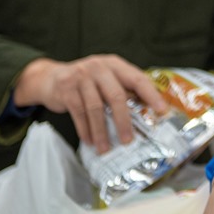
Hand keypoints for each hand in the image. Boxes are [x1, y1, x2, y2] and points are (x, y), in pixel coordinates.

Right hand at [13, 54, 167, 153]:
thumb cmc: (87, 82)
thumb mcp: (107, 79)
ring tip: (105, 148)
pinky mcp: (66, 88)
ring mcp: (81, 76)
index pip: (137, 78)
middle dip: (124, 121)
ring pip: (96, 108)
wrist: (51, 77)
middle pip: (116, 96)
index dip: (151, 95)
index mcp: (115, 65)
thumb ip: (123, 89)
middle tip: (128, 141)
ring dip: (101, 132)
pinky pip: (79, 113)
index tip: (162, 111)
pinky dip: (85, 130)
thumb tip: (147, 113)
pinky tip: (90, 141)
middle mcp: (99, 67)